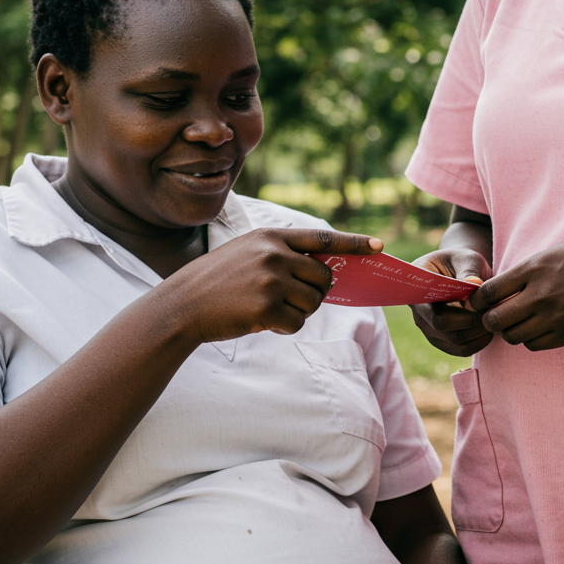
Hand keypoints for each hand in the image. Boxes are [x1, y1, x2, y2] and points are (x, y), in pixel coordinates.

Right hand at [166, 228, 380, 342]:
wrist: (184, 304)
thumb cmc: (218, 280)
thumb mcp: (248, 251)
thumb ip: (282, 253)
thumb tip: (322, 270)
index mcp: (272, 237)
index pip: (323, 238)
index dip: (354, 243)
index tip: (379, 246)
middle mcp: (275, 254)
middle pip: (323, 277)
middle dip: (316, 292)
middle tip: (291, 298)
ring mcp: (271, 280)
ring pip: (313, 302)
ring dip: (298, 311)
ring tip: (269, 308)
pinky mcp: (266, 308)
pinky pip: (297, 323)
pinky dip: (285, 327)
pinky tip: (262, 321)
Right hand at [408, 248, 494, 356]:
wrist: (462, 270)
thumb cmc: (464, 261)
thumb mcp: (467, 258)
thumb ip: (469, 270)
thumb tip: (474, 285)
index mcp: (418, 282)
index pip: (428, 302)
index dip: (455, 308)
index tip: (479, 302)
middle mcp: (417, 306)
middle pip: (441, 325)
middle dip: (471, 321)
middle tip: (492, 312)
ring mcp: (427, 325)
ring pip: (452, 341)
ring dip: (476, 334)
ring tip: (492, 320)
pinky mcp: (440, 338)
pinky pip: (458, 349)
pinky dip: (477, 344)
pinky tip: (489, 331)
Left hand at [470, 236, 563, 350]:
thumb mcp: (554, 253)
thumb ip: (527, 271)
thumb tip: (500, 290)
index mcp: (534, 268)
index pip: (489, 292)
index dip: (478, 299)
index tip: (479, 300)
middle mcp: (541, 295)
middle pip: (495, 320)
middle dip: (489, 319)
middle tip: (495, 315)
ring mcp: (556, 317)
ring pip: (513, 337)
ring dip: (510, 331)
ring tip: (518, 321)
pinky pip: (535, 345)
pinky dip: (530, 339)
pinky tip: (538, 327)